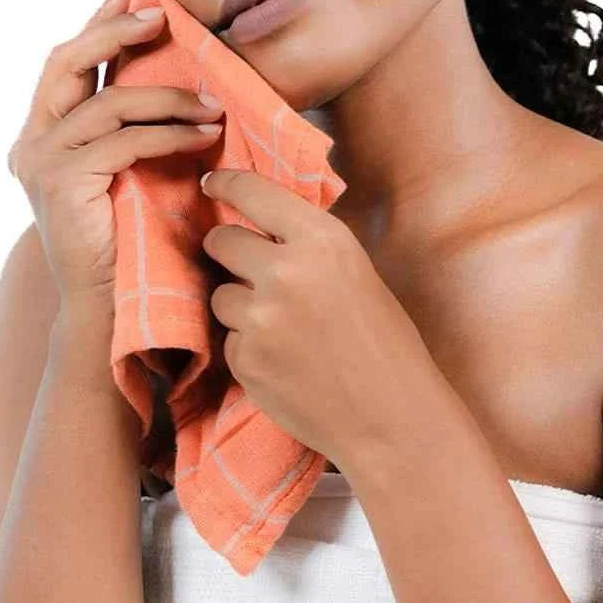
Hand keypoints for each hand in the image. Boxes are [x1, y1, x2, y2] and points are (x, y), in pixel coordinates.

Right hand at [6, 0, 224, 304]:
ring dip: (167, 96)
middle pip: (66, 62)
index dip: (96, 24)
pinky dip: (169, 132)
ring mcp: (40, 160)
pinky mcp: (61, 180)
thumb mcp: (123, 167)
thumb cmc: (126, 236)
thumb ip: (128, 124)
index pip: (65, 63)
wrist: (108, 304)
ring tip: (213, 103)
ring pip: (108, 103)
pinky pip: (124, 139)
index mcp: (41, 133)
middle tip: (160, 16)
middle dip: (114, 32)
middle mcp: (30, 141)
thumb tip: (171, 70)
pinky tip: (204, 134)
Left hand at [199, 168, 433, 468]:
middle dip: (228, 251)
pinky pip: (229, 340)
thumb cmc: (384, 342)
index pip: (253, 192)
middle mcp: (285, 271)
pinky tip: (284, 362)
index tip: (209, 183)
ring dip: (239, 305)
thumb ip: (306, 244)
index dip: (225, 183)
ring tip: (283, 328)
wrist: (392, 419)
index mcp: (321, 240)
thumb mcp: (355, 270)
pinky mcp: (245, 361)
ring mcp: (260, 318)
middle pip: (221, 240)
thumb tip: (259, 224)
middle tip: (247, 267)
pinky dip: (248, 348)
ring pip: (220, 294)